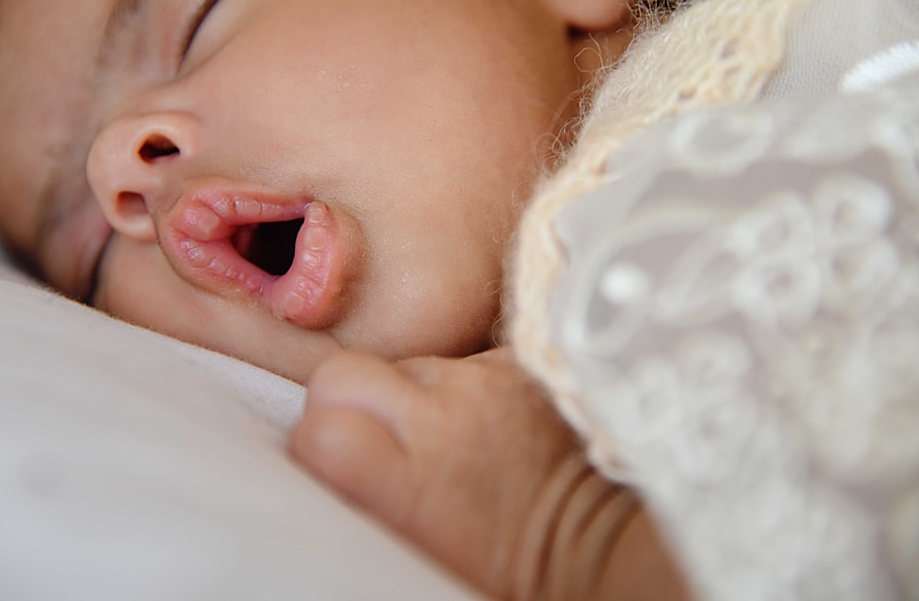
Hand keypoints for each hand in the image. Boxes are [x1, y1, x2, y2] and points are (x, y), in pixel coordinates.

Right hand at [289, 349, 687, 600]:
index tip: (334, 461)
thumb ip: (365, 503)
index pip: (317, 429)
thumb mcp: (420, 551)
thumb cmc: (509, 565)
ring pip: (406, 362)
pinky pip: (463, 356)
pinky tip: (491, 419)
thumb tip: (321, 471)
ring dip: (413, 391)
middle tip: (383, 437)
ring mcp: (487, 381)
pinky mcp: (522, 360)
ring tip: (452, 434)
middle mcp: (445, 420)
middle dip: (347, 401)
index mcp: (415, 488)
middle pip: (341, 375)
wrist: (605, 540)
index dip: (316, 443)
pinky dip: (466, 382)